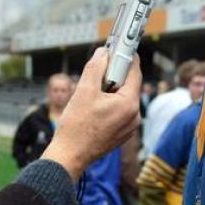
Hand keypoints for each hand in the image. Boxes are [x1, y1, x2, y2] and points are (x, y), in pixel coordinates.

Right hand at [41, 48, 141, 180]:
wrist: (69, 156)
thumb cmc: (76, 127)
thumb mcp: (84, 90)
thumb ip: (95, 68)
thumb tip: (103, 53)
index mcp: (129, 104)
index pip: (134, 72)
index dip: (126, 57)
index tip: (120, 48)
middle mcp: (134, 116)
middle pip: (128, 85)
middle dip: (114, 75)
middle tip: (99, 70)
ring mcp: (129, 127)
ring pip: (123, 99)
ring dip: (110, 90)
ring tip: (92, 94)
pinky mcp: (122, 134)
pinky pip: (120, 111)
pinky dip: (110, 104)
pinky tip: (93, 107)